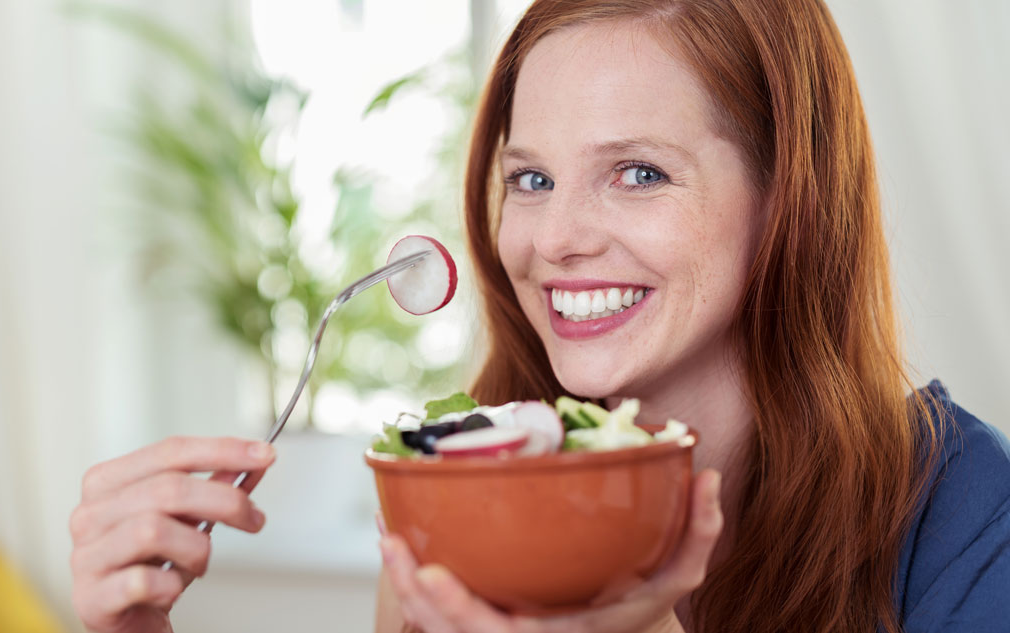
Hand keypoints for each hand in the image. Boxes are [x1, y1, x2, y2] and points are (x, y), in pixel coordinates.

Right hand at [69, 436, 276, 632]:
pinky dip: (171, 585)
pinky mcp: (91, 597)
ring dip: (196, 548)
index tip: (263, 454)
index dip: (222, 450)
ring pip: (153, 530)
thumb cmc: (153, 566)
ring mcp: (86, 556)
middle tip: (253, 518)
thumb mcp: (186, 520)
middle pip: (168, 488)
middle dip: (225, 501)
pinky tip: (172, 589)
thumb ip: (215, 488)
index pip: (171, 451)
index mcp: (108, 482)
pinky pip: (141, 581)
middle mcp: (89, 514)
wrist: (128, 623)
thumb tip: (253, 461)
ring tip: (201, 562)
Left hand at [379, 469, 721, 632]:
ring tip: (387, 538)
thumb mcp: (676, 577)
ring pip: (433, 625)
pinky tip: (398, 539)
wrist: (617, 630)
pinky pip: (434, 610)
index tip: (433, 575)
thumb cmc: (638, 601)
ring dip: (405, 586)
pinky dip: (412, 582)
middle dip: (416, 595)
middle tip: (395, 548)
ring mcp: (496, 630)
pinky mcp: (480, 617)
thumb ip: (697, 533)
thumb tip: (707, 478)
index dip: (460, 612)